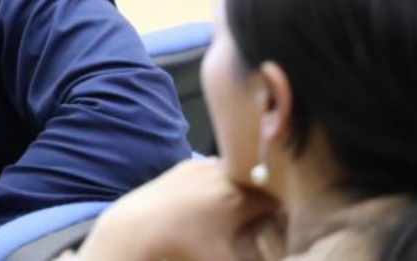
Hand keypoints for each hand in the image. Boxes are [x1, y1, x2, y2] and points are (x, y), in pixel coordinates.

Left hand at [77, 158, 280, 260]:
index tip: (277, 231)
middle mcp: (222, 174)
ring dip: (240, 191)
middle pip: (257, 185)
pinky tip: (210, 205)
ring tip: (233, 215)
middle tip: (257, 223)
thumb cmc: (182, 248)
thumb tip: (269, 260)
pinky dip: (219, 183)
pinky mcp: (185, 165)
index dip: (281, 218)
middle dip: (261, 203)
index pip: (276, 202)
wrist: (136, 228)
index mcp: (238, 197)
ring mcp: (202, 166)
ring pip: (235, 175)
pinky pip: (214, 170)